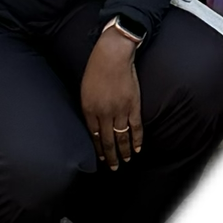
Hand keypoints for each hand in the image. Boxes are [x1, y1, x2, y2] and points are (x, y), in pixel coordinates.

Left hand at [80, 29, 143, 169]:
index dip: (98, 149)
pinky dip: (137, 139)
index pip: (94, 136)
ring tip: (126, 162)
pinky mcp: (133, 105)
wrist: (113, 54)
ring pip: (121, 137)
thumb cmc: (96, 68)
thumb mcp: (85, 89)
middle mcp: (103, 113)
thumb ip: (89, 107)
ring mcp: (119, 110)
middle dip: (110, 157)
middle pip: (107, 141)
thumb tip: (94, 121)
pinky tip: (138, 149)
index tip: (101, 159)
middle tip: (114, 168)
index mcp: (89, 110)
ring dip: (124, 152)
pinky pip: (136, 127)